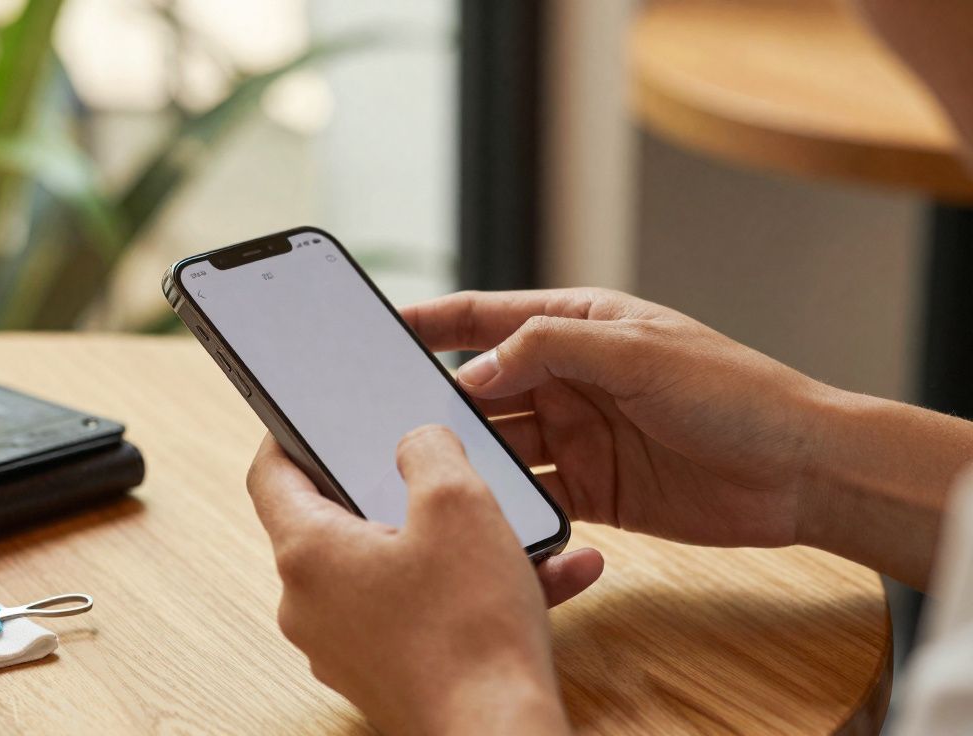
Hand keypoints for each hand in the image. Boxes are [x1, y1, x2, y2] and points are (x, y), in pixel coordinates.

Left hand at [247, 427, 601, 734]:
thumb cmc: (471, 630)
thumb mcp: (458, 505)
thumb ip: (428, 451)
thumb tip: (416, 443)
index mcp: (309, 553)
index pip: (271, 475)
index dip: (289, 434)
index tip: (312, 416)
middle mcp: (312, 604)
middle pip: (335, 521)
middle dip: (391, 490)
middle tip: (431, 466)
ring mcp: (346, 644)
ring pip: (391, 568)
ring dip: (450, 543)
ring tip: (512, 526)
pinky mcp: (386, 672)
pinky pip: (421, 610)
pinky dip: (468, 588)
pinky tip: (544, 576)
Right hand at [402, 288, 833, 548]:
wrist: (801, 472)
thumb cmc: (734, 393)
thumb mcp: (638, 352)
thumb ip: (551, 349)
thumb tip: (475, 368)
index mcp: (578, 328)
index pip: (488, 318)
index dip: (432, 321)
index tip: (378, 327)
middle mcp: (569, 379)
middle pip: (483, 386)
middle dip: (438, 399)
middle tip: (384, 415)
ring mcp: (577, 436)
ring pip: (500, 442)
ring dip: (467, 454)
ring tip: (424, 466)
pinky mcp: (590, 488)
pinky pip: (530, 493)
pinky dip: (503, 500)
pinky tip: (479, 507)